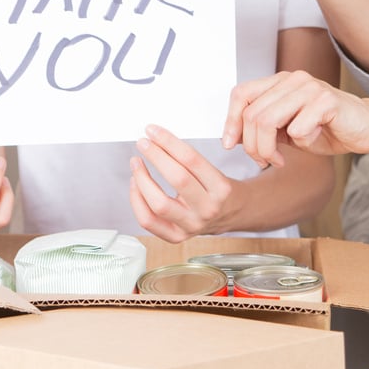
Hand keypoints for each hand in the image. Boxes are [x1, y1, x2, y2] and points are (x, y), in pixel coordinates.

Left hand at [129, 125, 240, 242]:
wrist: (232, 215)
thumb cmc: (219, 190)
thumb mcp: (215, 171)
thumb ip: (188, 160)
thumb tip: (157, 140)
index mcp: (221, 189)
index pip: (191, 160)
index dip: (169, 142)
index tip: (153, 131)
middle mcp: (208, 209)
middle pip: (177, 179)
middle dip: (156, 157)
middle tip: (143, 143)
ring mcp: (192, 226)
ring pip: (159, 204)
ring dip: (142, 180)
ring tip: (136, 163)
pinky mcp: (176, 236)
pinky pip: (148, 220)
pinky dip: (136, 200)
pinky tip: (136, 184)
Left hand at [222, 70, 368, 166]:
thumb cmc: (328, 129)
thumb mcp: (287, 130)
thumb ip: (264, 127)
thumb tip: (233, 137)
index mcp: (280, 82)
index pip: (241, 94)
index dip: (231, 120)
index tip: (229, 144)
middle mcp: (292, 79)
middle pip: (252, 113)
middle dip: (252, 145)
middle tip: (264, 160)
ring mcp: (309, 87)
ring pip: (267, 120)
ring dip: (268, 148)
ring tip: (278, 159)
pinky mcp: (326, 100)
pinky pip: (297, 128)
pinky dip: (300, 143)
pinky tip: (312, 142)